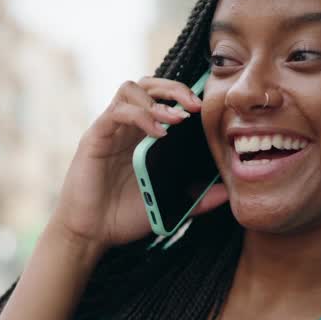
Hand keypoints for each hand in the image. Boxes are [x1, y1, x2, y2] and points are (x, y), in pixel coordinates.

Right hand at [48, 77, 228, 253]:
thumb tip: (228, 193)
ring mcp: (111, 129)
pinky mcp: (96, 137)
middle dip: (175, 88)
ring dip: (157, 98)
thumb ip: (197, 199)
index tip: (206, 108)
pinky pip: (117, 112)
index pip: (163, 97)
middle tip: (196, 105)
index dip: (185, 95)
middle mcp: (127, 126)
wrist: (92, 234)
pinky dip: (140, 115)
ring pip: (131, 88)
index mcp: (144, 135)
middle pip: (149, 85)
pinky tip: (157, 133)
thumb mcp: (170, 205)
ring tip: (176, 119)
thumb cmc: (124, 217)